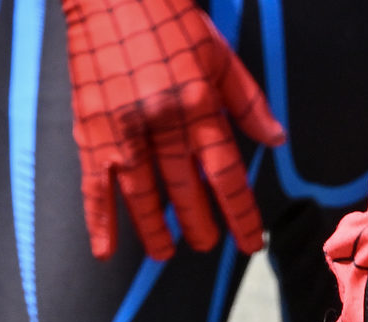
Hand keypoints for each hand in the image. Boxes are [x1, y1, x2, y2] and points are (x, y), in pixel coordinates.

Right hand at [65, 0, 280, 260]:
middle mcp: (162, 122)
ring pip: (142, 195)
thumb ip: (247, 101)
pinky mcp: (91, 130)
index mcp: (198, 104)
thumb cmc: (169, 18)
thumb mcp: (218, 54)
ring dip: (154, 231)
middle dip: (198, 225)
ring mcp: (123, 130)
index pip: (226, 174)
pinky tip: (105, 251)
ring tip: (164, 252)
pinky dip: (99, 220)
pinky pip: (94, 185)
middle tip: (206, 244)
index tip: (251, 243)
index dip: (240, 214)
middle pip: (185, 190)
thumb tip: (277, 140)